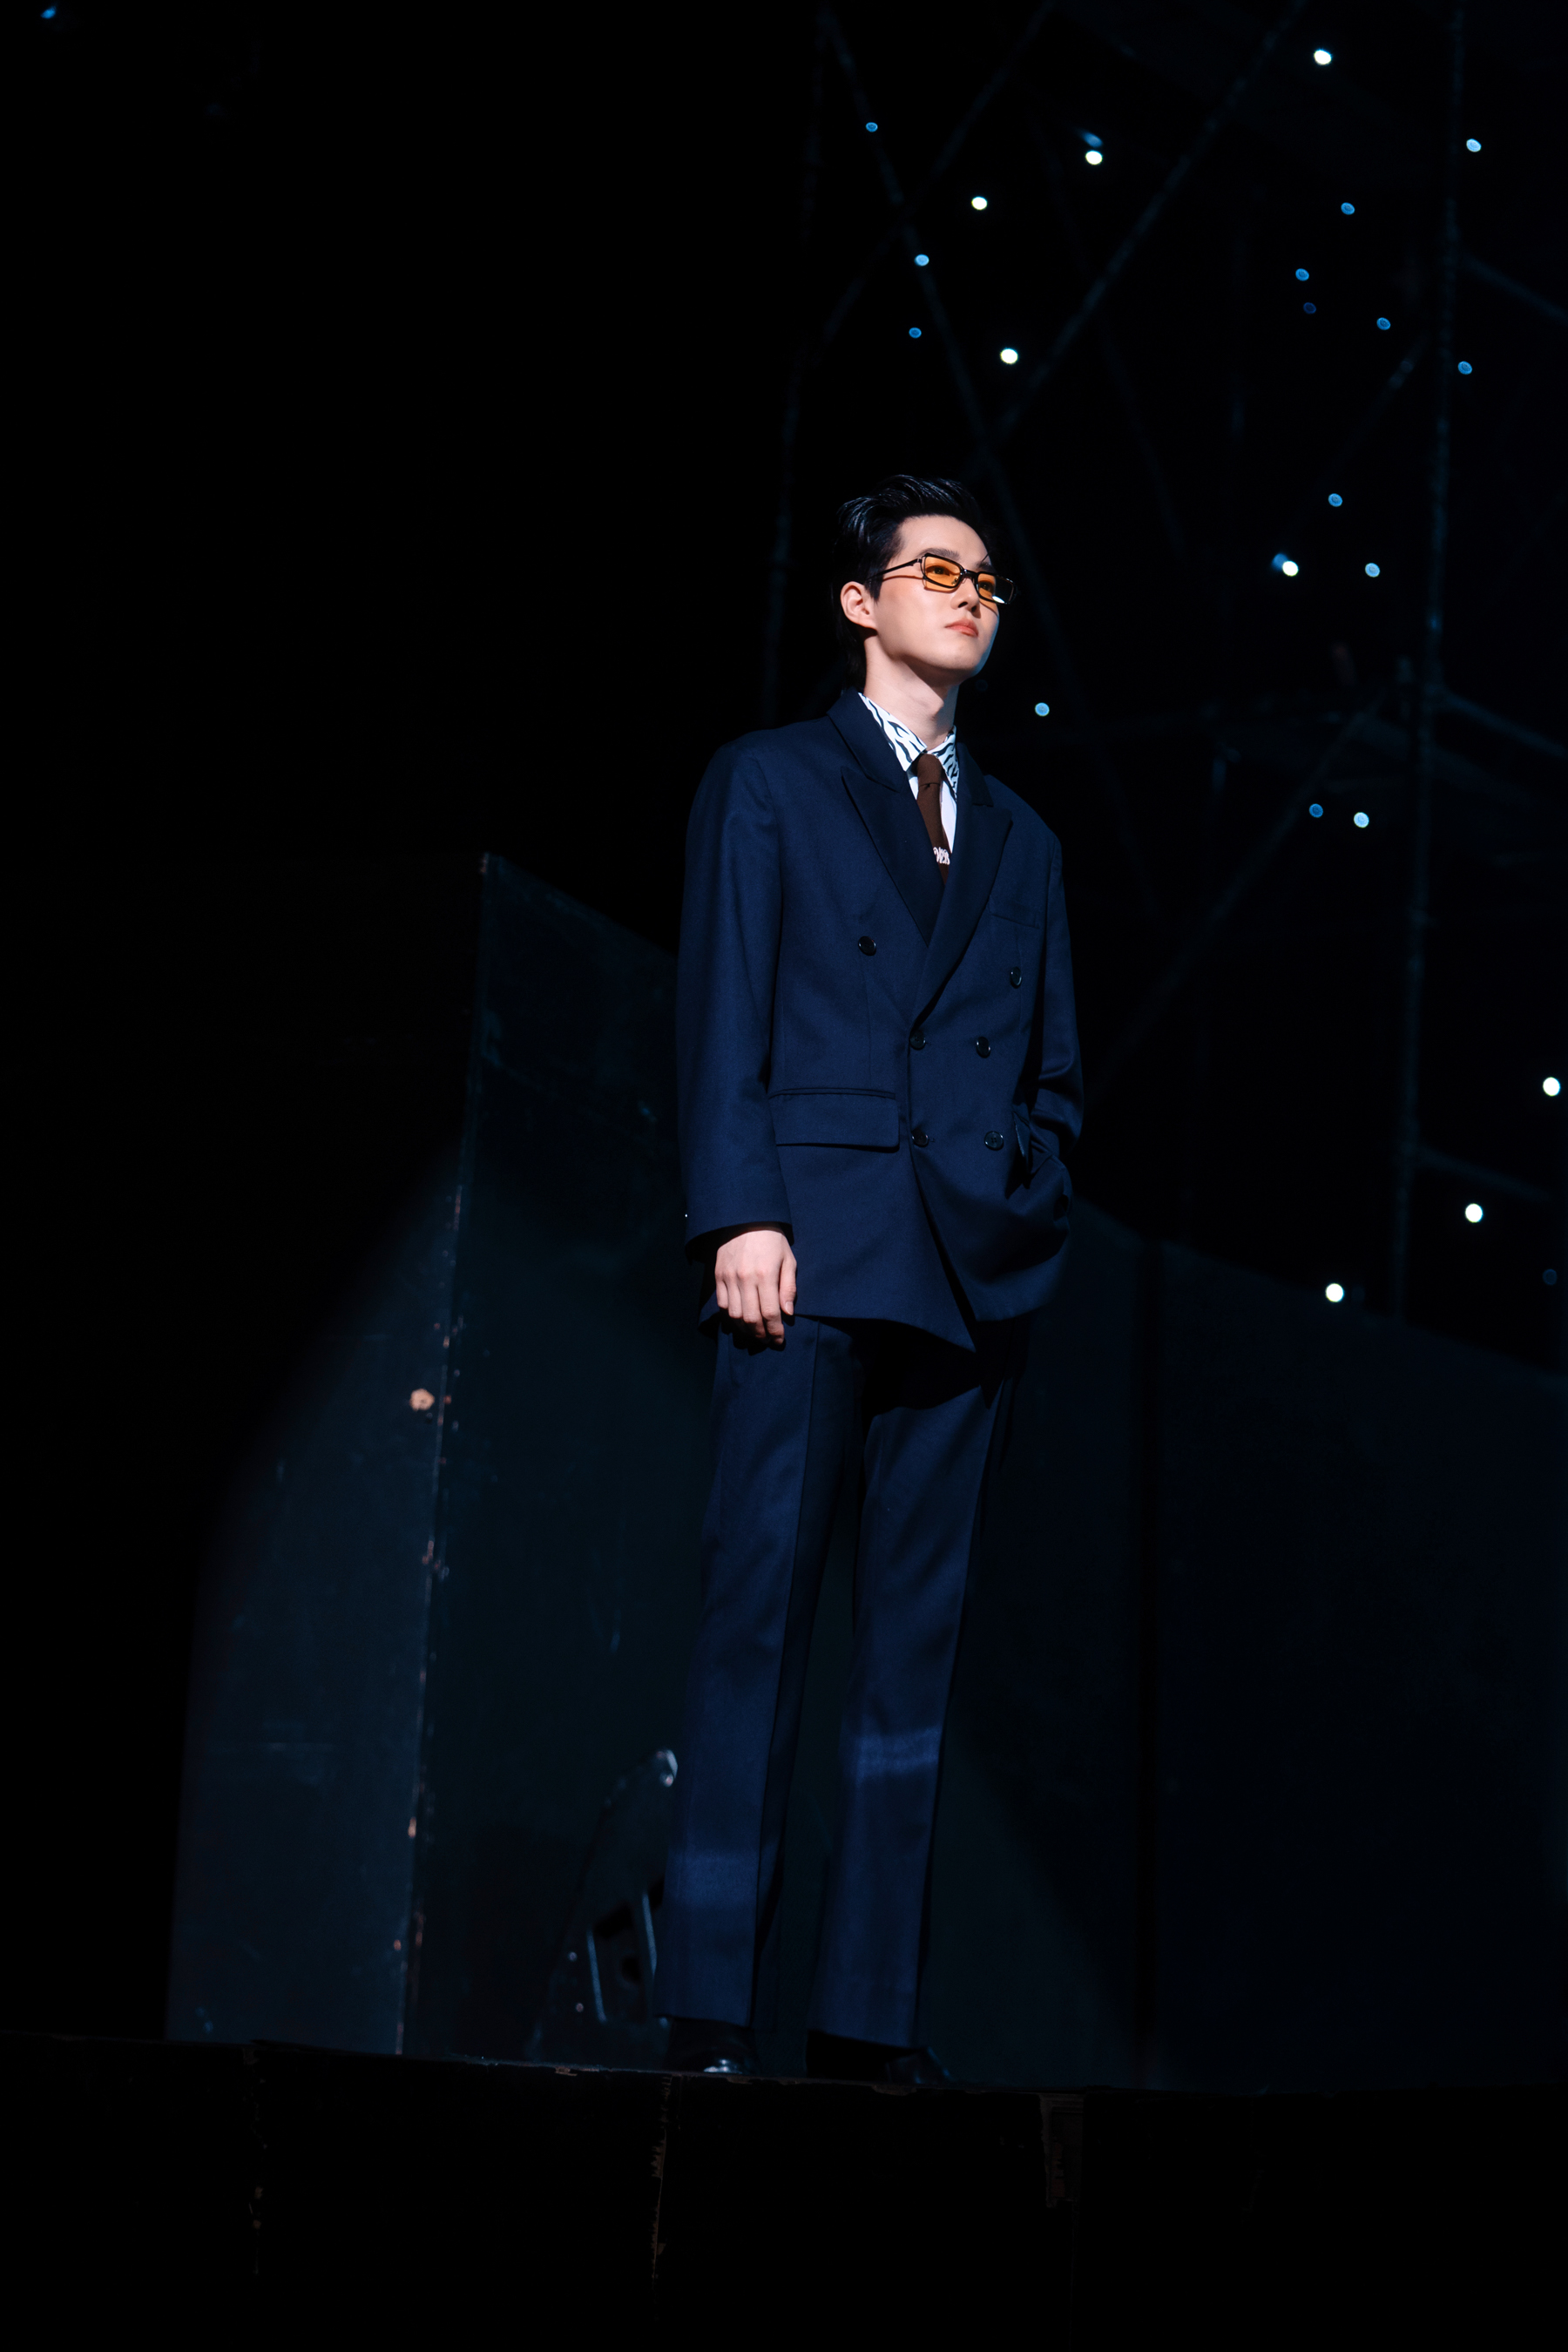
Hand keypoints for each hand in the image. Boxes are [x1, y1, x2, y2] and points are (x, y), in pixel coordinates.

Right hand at [713, 1225, 796, 1344]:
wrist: (744, 1219)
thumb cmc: (772, 1240)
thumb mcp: (788, 1259)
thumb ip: (788, 1287)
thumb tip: (788, 1313)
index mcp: (766, 1275)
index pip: (770, 1313)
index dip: (775, 1331)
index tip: (779, 1340)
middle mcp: (745, 1279)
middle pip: (751, 1319)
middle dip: (761, 1335)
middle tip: (768, 1340)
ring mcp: (729, 1278)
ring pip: (734, 1316)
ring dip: (745, 1330)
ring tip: (755, 1333)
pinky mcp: (718, 1277)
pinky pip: (722, 1305)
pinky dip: (730, 1318)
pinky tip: (740, 1322)